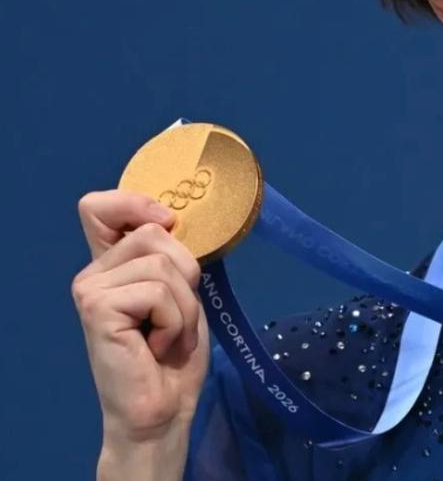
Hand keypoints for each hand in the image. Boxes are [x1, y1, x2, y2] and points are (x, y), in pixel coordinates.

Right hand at [72, 190, 207, 476]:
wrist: (163, 406)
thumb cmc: (174, 353)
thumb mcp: (180, 292)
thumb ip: (169, 257)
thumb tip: (171, 220)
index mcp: (110, 263)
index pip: (98, 207)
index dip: (134, 202)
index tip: (166, 222)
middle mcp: (93, 272)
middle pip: (155, 233)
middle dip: (186, 273)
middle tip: (176, 316)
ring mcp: (90, 289)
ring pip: (162, 264)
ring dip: (184, 304)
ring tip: (168, 334)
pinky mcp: (96, 308)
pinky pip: (158, 292)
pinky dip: (175, 320)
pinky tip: (157, 345)